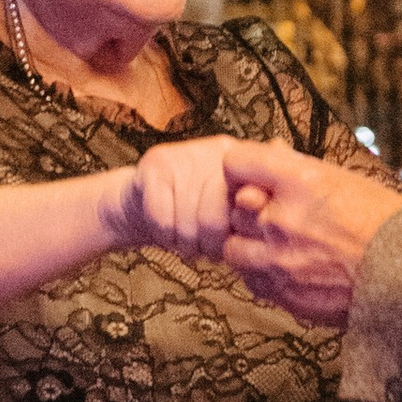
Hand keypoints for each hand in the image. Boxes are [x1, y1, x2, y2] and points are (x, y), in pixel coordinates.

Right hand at [106, 136, 242, 259]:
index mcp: (243, 163)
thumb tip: (258, 223)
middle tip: (205, 250)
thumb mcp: (229, 218)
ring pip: (187, 221)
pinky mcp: (155, 165)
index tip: (230, 242)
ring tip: (187, 243)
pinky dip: (163, 236)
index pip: (250, 203)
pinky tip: (167, 233)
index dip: (236, 232)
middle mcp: (217, 150)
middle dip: (208, 244)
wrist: (143, 202)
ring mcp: (184, 154)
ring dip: (185, 244)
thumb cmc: (195, 216)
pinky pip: (161, 218)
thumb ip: (248, 218)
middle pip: (215, 216)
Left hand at [221, 142, 401, 326]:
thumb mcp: (346, 181)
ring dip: (250, 244)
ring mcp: (278, 260)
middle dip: (251, 208)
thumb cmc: (385, 223)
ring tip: (278, 246)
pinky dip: (262, 273)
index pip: (237, 162)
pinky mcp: (282, 294)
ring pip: (233, 247)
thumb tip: (272, 149)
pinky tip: (288, 269)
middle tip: (275, 214)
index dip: (244, 167)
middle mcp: (282, 219)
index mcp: (301, 182)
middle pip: (234, 206)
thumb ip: (300, 168)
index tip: (253, 174)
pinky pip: (250, 280)